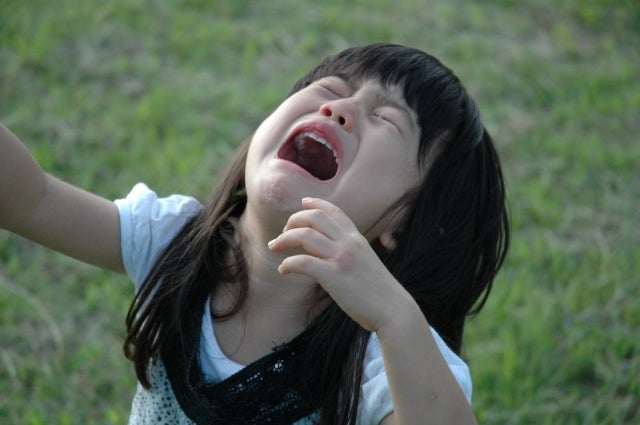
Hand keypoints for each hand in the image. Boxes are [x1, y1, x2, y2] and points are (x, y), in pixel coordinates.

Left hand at [267, 197, 409, 331]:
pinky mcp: (334, 276)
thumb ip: (351, 254)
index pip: (334, 211)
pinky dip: (288, 263)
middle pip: (314, 217)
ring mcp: (341, 258)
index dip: (316, 203)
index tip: (303, 203)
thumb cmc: (379, 293)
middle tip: (283, 234)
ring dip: (284, 239)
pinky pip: (303, 262)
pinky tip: (283, 270)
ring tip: (275, 248)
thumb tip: (332, 256)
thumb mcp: (367, 263)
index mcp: (357, 239)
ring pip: (304, 235)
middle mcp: (349, 243)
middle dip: (293, 221)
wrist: (393, 310)